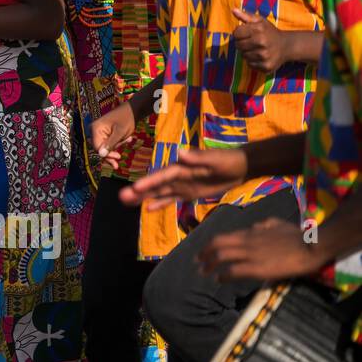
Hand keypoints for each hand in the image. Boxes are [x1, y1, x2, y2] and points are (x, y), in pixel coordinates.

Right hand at [89, 101, 136, 169]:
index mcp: (96, 129)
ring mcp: (100, 132)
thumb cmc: (126, 119)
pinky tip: (128, 138)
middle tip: (119, 159)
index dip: (106, 154)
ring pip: (106, 146)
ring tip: (129, 139)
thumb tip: (101, 155)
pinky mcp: (105, 133)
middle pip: (100, 148)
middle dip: (111, 153)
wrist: (132, 110)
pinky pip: (109, 143)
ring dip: (118, 146)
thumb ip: (110, 144)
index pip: (97, 147)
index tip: (118, 157)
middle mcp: (95, 131)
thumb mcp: (120, 133)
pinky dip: (118, 143)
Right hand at [120, 147, 248, 209]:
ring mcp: (182, 185)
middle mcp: (178, 176)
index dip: (149, 182)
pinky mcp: (189, 193)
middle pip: (156, 185)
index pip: (163, 176)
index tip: (135, 188)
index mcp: (182, 167)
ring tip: (126, 202)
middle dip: (139, 191)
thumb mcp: (216, 158)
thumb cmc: (229, 160)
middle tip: (122, 197)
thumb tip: (180, 153)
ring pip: (159, 192)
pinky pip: (171, 199)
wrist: (241, 166)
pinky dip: (159, 203)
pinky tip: (147, 208)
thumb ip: (198, 157)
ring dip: (144, 197)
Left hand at [199, 218, 325, 281]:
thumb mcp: (277, 223)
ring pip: (221, 257)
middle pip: (216, 245)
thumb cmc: (296, 235)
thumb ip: (263, 225)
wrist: (310, 246)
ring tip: (204, 272)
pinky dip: (223, 275)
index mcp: (250, 232)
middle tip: (197, 262)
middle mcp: (245, 242)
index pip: (223, 237)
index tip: (203, 252)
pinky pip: (234, 271)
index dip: (210, 245)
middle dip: (204, 254)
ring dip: (209, 265)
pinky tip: (219, 279)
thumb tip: (255, 226)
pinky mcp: (257, 268)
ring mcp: (250, 255)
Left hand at [232, 8, 287, 72]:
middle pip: (238, 45)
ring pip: (243, 56)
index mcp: (259, 30)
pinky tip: (260, 56)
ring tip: (256, 49)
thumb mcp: (260, 21)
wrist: (287, 46)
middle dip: (242, 43)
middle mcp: (262, 42)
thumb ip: (246, 16)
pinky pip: (250, 64)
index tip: (246, 33)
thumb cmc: (269, 32)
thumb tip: (233, 10)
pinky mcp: (266, 66)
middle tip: (251, 42)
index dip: (239, 33)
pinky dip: (253, 61)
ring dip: (247, 52)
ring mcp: (264, 55)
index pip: (236, 33)